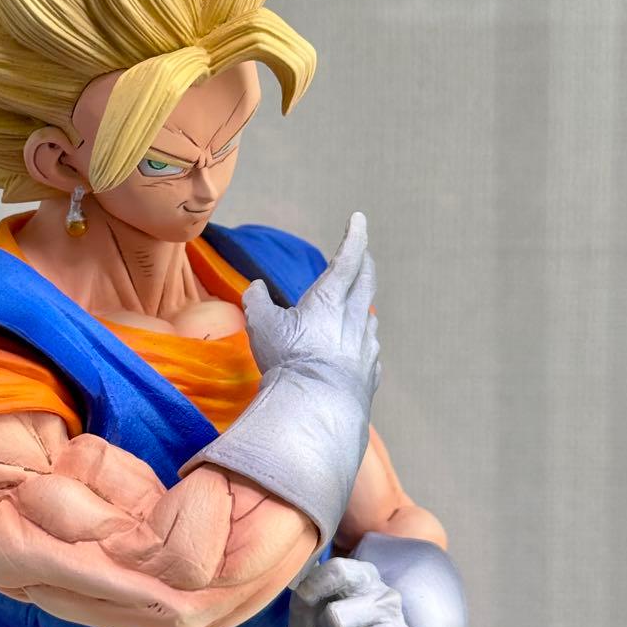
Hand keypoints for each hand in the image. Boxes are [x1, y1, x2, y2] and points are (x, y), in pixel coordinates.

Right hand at [242, 211, 379, 390]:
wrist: (316, 408)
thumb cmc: (288, 360)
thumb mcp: (261, 324)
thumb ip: (256, 300)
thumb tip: (256, 288)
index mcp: (331, 298)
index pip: (348, 257)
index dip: (355, 235)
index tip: (359, 218)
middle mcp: (355, 317)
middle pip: (367, 282)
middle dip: (364, 263)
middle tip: (363, 254)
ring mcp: (366, 346)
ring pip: (369, 316)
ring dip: (363, 305)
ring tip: (356, 305)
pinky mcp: (370, 374)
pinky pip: (369, 351)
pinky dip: (362, 343)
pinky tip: (356, 351)